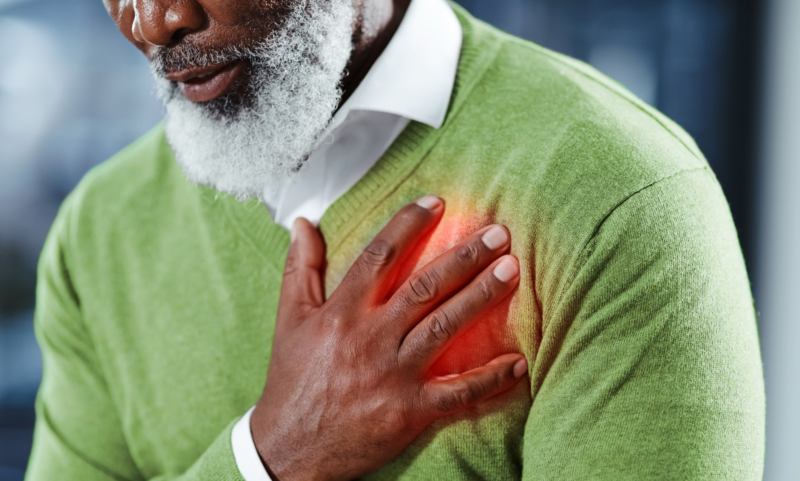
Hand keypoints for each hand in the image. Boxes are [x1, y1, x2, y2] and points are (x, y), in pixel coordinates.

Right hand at [251, 196, 526, 480]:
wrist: (290, 448)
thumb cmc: (292, 379)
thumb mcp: (289, 319)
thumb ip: (300, 268)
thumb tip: (303, 223)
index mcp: (342, 312)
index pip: (380, 255)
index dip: (410, 224)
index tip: (438, 202)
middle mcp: (371, 338)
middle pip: (424, 287)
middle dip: (464, 257)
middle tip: (498, 234)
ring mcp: (393, 374)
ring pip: (445, 328)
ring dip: (481, 297)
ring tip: (512, 270)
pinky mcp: (410, 411)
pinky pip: (457, 393)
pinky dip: (489, 379)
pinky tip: (517, 362)